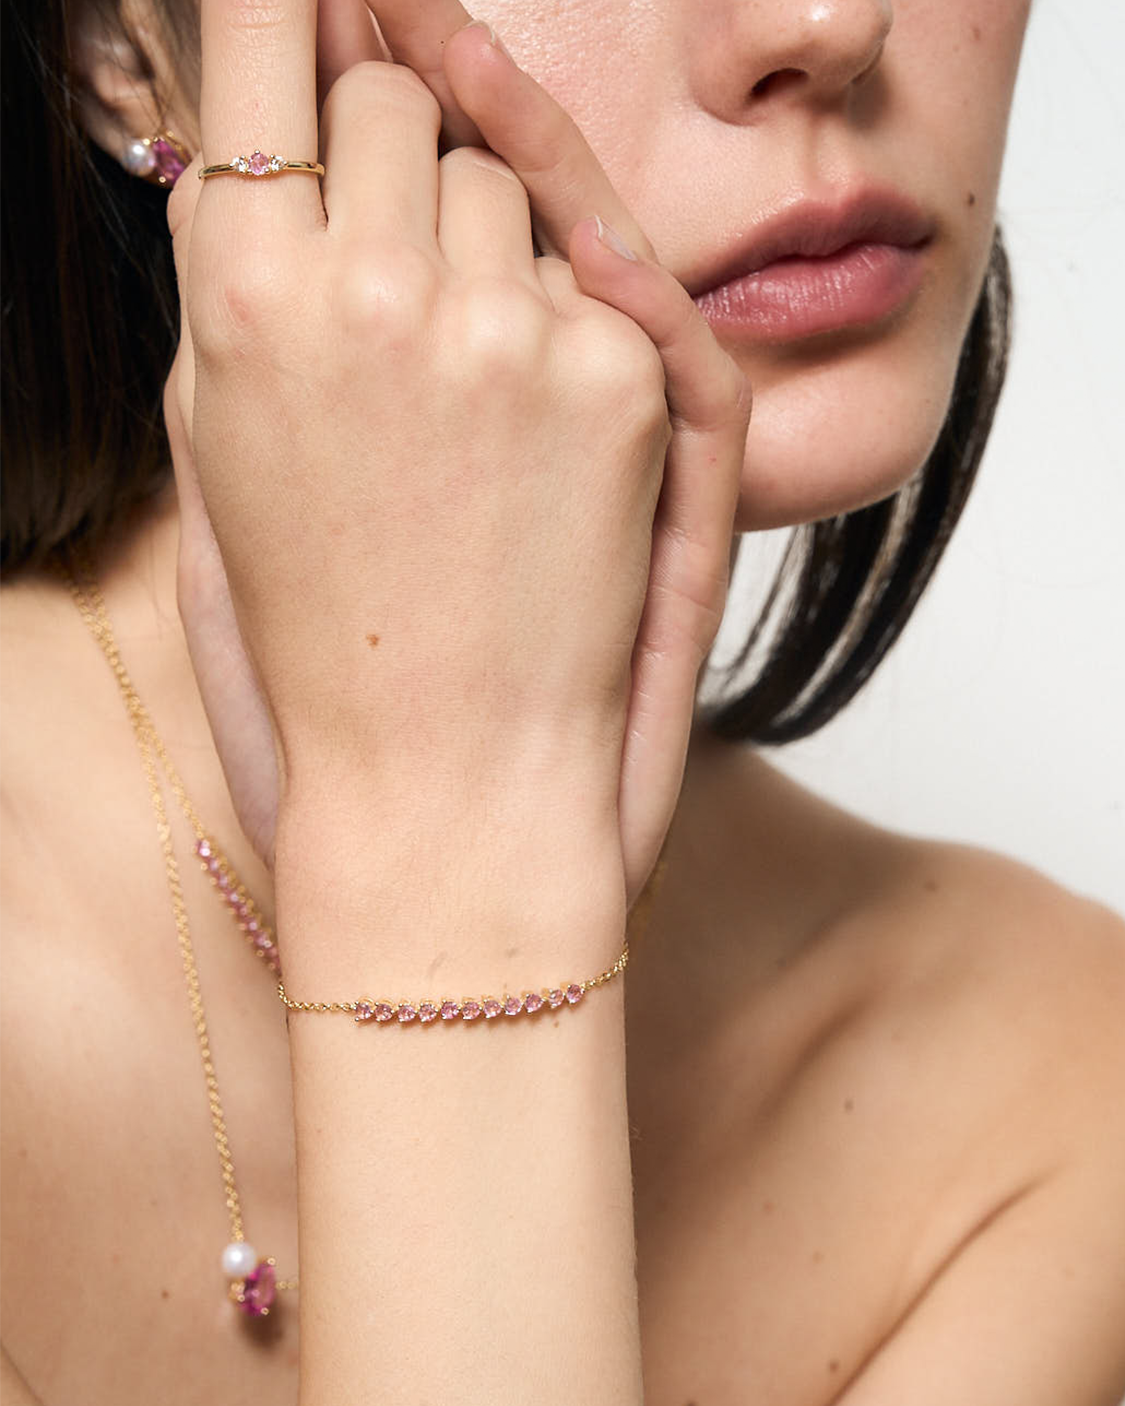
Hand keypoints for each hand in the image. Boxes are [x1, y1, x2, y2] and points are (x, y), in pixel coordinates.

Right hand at [167, 1, 748, 904]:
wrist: (444, 783)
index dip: (290, 1)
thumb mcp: (218, 453)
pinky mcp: (624, 380)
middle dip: (396, 148)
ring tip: (459, 397)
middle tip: (393, 260)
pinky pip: (590, 270)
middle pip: (399, 95)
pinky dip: (560, 319)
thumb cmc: (317, 629)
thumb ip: (235, 282)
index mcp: (241, 304)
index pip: (259, 54)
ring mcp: (510, 330)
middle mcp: (372, 291)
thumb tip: (254, 143)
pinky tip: (523, 436)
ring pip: (506, 175)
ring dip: (486, 243)